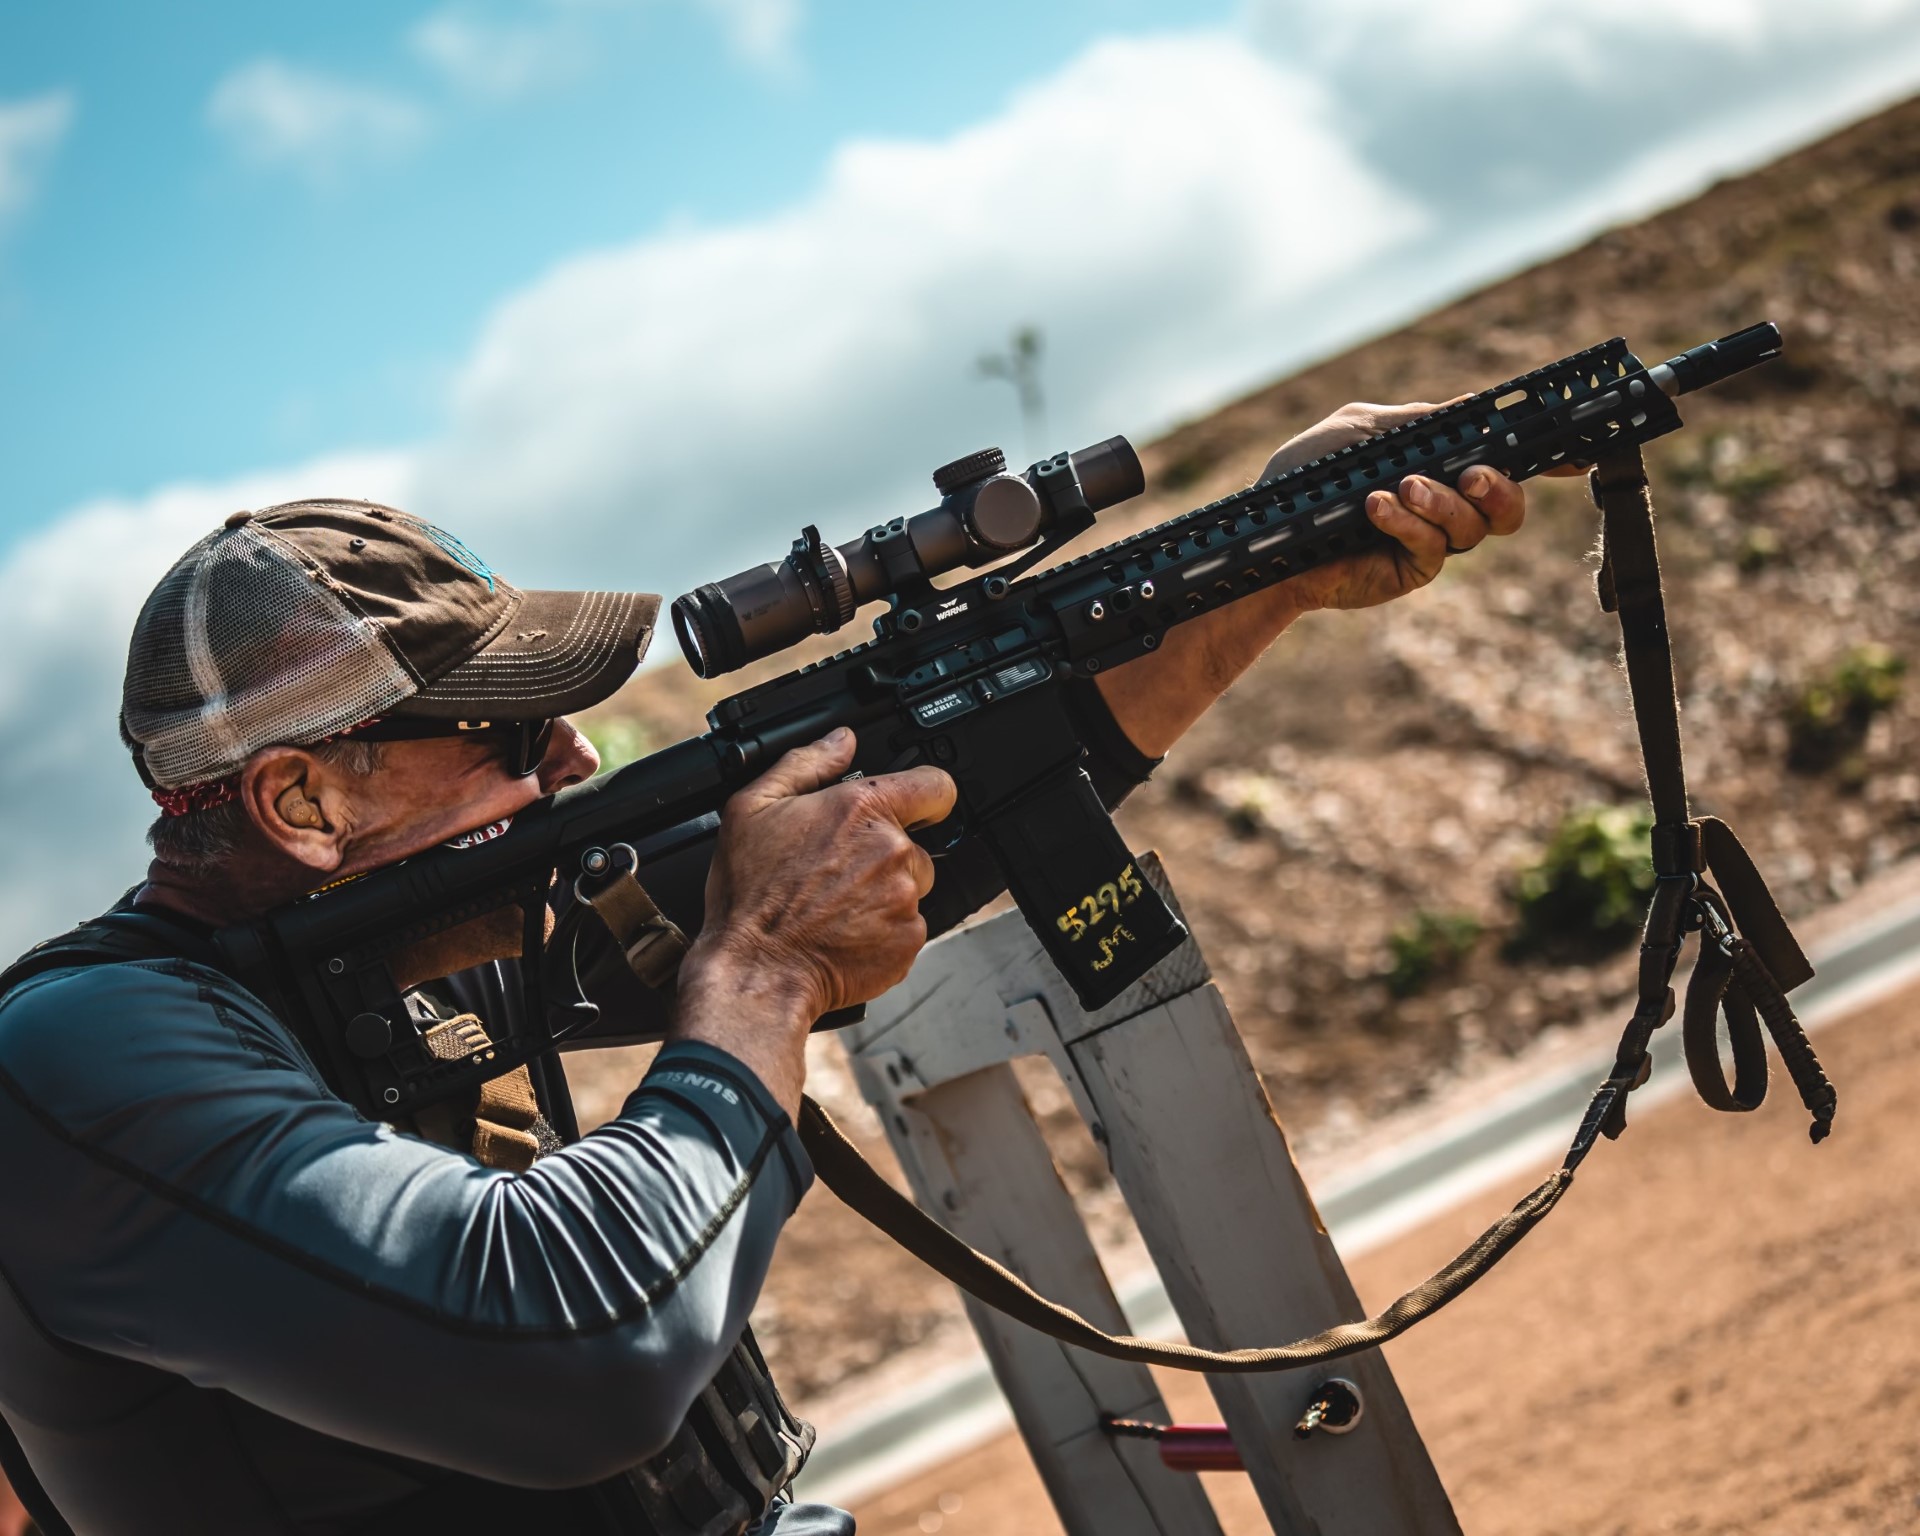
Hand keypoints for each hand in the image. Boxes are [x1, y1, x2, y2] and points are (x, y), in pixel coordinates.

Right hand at [671, 728, 954, 1111]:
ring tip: (835, 905)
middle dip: (885, 854)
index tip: (914, 807)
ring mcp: (905, 900)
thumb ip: (806, 763)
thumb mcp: (753, 808)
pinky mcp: (908, 941)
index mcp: (863, 810)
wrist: (755, 971)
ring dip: (884, 893)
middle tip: (837, 872)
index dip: (926, 794)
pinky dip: (883, 931)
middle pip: (915, 844)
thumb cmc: (750, 897)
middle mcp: (893, 852)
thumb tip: (841, 739)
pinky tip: (844, 932)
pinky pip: (907, 927)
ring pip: (910, 888)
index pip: (936, 786)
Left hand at [1254, 400, 1537, 612]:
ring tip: (1401, 488)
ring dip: (1443, 502)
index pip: (1505, 460)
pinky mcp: (1412, 570)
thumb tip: (1472, 407)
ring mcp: (1434, 541)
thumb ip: (1414, 422)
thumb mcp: (1360, 431)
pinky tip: (1377, 508)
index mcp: (1442, 465)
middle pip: (1510, 506)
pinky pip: (1433, 547)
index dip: (1548, 459)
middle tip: (1471, 474)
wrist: (1269, 535)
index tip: (1578, 451)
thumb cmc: (1307, 479)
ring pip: (1476, 527)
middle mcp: (1448, 505)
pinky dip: (1407, 522)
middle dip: (1501, 488)